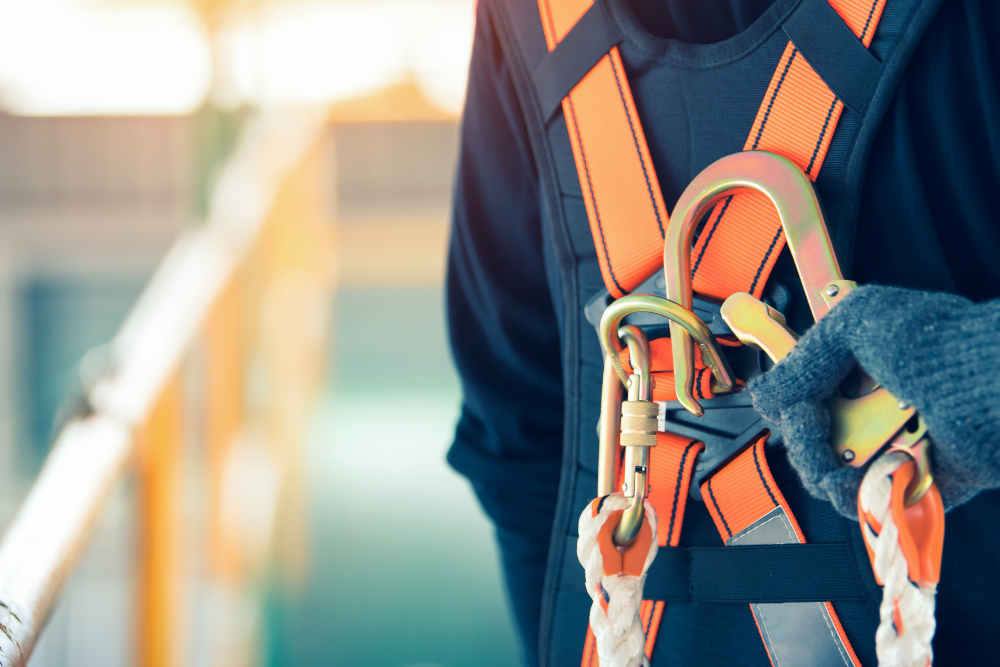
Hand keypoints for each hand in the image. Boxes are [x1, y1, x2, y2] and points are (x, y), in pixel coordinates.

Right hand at [748, 285, 999, 516]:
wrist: (991, 384)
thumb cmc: (938, 343)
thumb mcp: (853, 323)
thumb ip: (800, 359)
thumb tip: (765, 395)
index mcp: (861, 366)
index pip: (804, 395)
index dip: (791, 404)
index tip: (797, 405)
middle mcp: (877, 405)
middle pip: (812, 440)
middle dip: (803, 442)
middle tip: (815, 429)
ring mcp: (896, 445)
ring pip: (834, 477)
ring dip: (825, 474)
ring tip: (838, 468)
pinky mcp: (918, 481)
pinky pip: (875, 502)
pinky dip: (861, 498)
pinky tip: (864, 481)